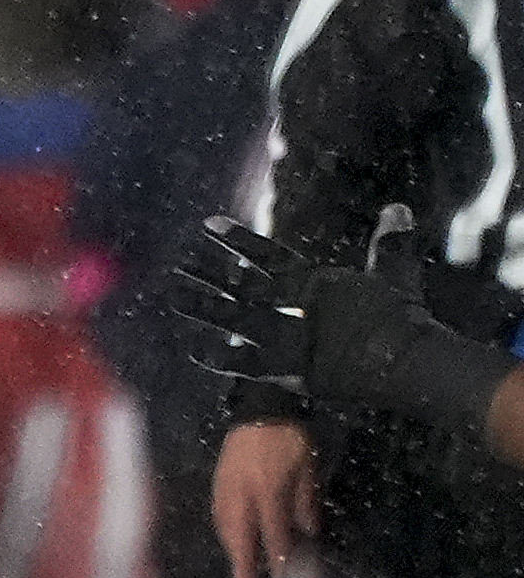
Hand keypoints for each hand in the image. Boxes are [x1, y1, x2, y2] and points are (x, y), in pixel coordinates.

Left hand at [170, 212, 513, 430]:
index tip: (208, 226)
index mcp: (314, 280)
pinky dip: (217, 358)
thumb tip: (398, 209)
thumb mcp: (395, 274)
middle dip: (208, 273)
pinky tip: (192, 350)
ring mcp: (285, 335)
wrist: (405, 359)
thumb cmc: (404, 318)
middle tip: (178, 263)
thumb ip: (389, 244)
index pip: (267, 254)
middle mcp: (293, 303)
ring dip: (201, 307)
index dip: (236, 239)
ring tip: (172, 295)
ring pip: (233, 318)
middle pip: (240, 284)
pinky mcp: (285, 369)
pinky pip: (241, 363)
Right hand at [212, 419, 318, 577]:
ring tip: (237, 567)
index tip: (280, 577)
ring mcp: (226, 488)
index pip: (272, 531)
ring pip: (226, 527)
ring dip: (231, 549)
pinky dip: (223, 531)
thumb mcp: (307, 468)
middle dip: (242, 562)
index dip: (276, 555)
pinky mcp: (218, 482)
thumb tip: (306, 531)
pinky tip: (227, 539)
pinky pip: (219, 514)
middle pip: (240, 535)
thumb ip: (304, 501)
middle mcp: (244, 494)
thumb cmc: (289, 438)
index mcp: (268, 490)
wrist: (260, 408)